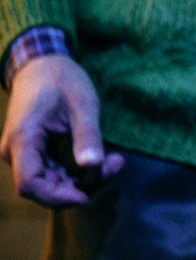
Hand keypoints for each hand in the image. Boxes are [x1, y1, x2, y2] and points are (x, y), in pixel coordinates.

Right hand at [0, 54, 123, 205]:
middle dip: (80, 185)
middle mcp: (15, 152)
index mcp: (23, 138)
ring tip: (115, 160)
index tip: (88, 193)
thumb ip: (87, 135)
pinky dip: (77, 170)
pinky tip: (102, 159)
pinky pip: (53, 171)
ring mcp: (22, 153)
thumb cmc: (62, 79)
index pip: (30, 184)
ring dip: (82, 179)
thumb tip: (94, 166)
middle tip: (116, 164)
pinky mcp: (33, 152)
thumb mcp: (82, 103)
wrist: (42, 63)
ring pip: (50, 181)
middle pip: (44, 186)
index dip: (58, 196)